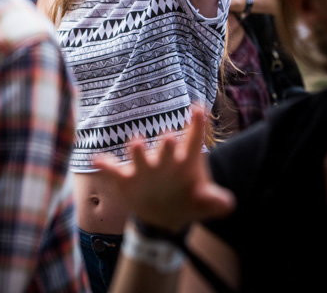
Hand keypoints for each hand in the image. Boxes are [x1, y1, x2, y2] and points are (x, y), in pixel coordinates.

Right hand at [92, 106, 235, 232]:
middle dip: (167, 144)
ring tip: (135, 143)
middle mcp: (164, 160)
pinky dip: (106, 165)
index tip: (199, 108)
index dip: (197, 126)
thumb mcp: (203, 204)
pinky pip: (113, 171)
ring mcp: (144, 168)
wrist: (163, 218)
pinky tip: (98, 160)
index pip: (194, 141)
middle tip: (169, 136)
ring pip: (139, 157)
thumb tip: (228, 203)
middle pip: (167, 149)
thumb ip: (214, 202)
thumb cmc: (188, 200)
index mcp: (185, 161)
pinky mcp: (127, 179)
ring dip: (137, 151)